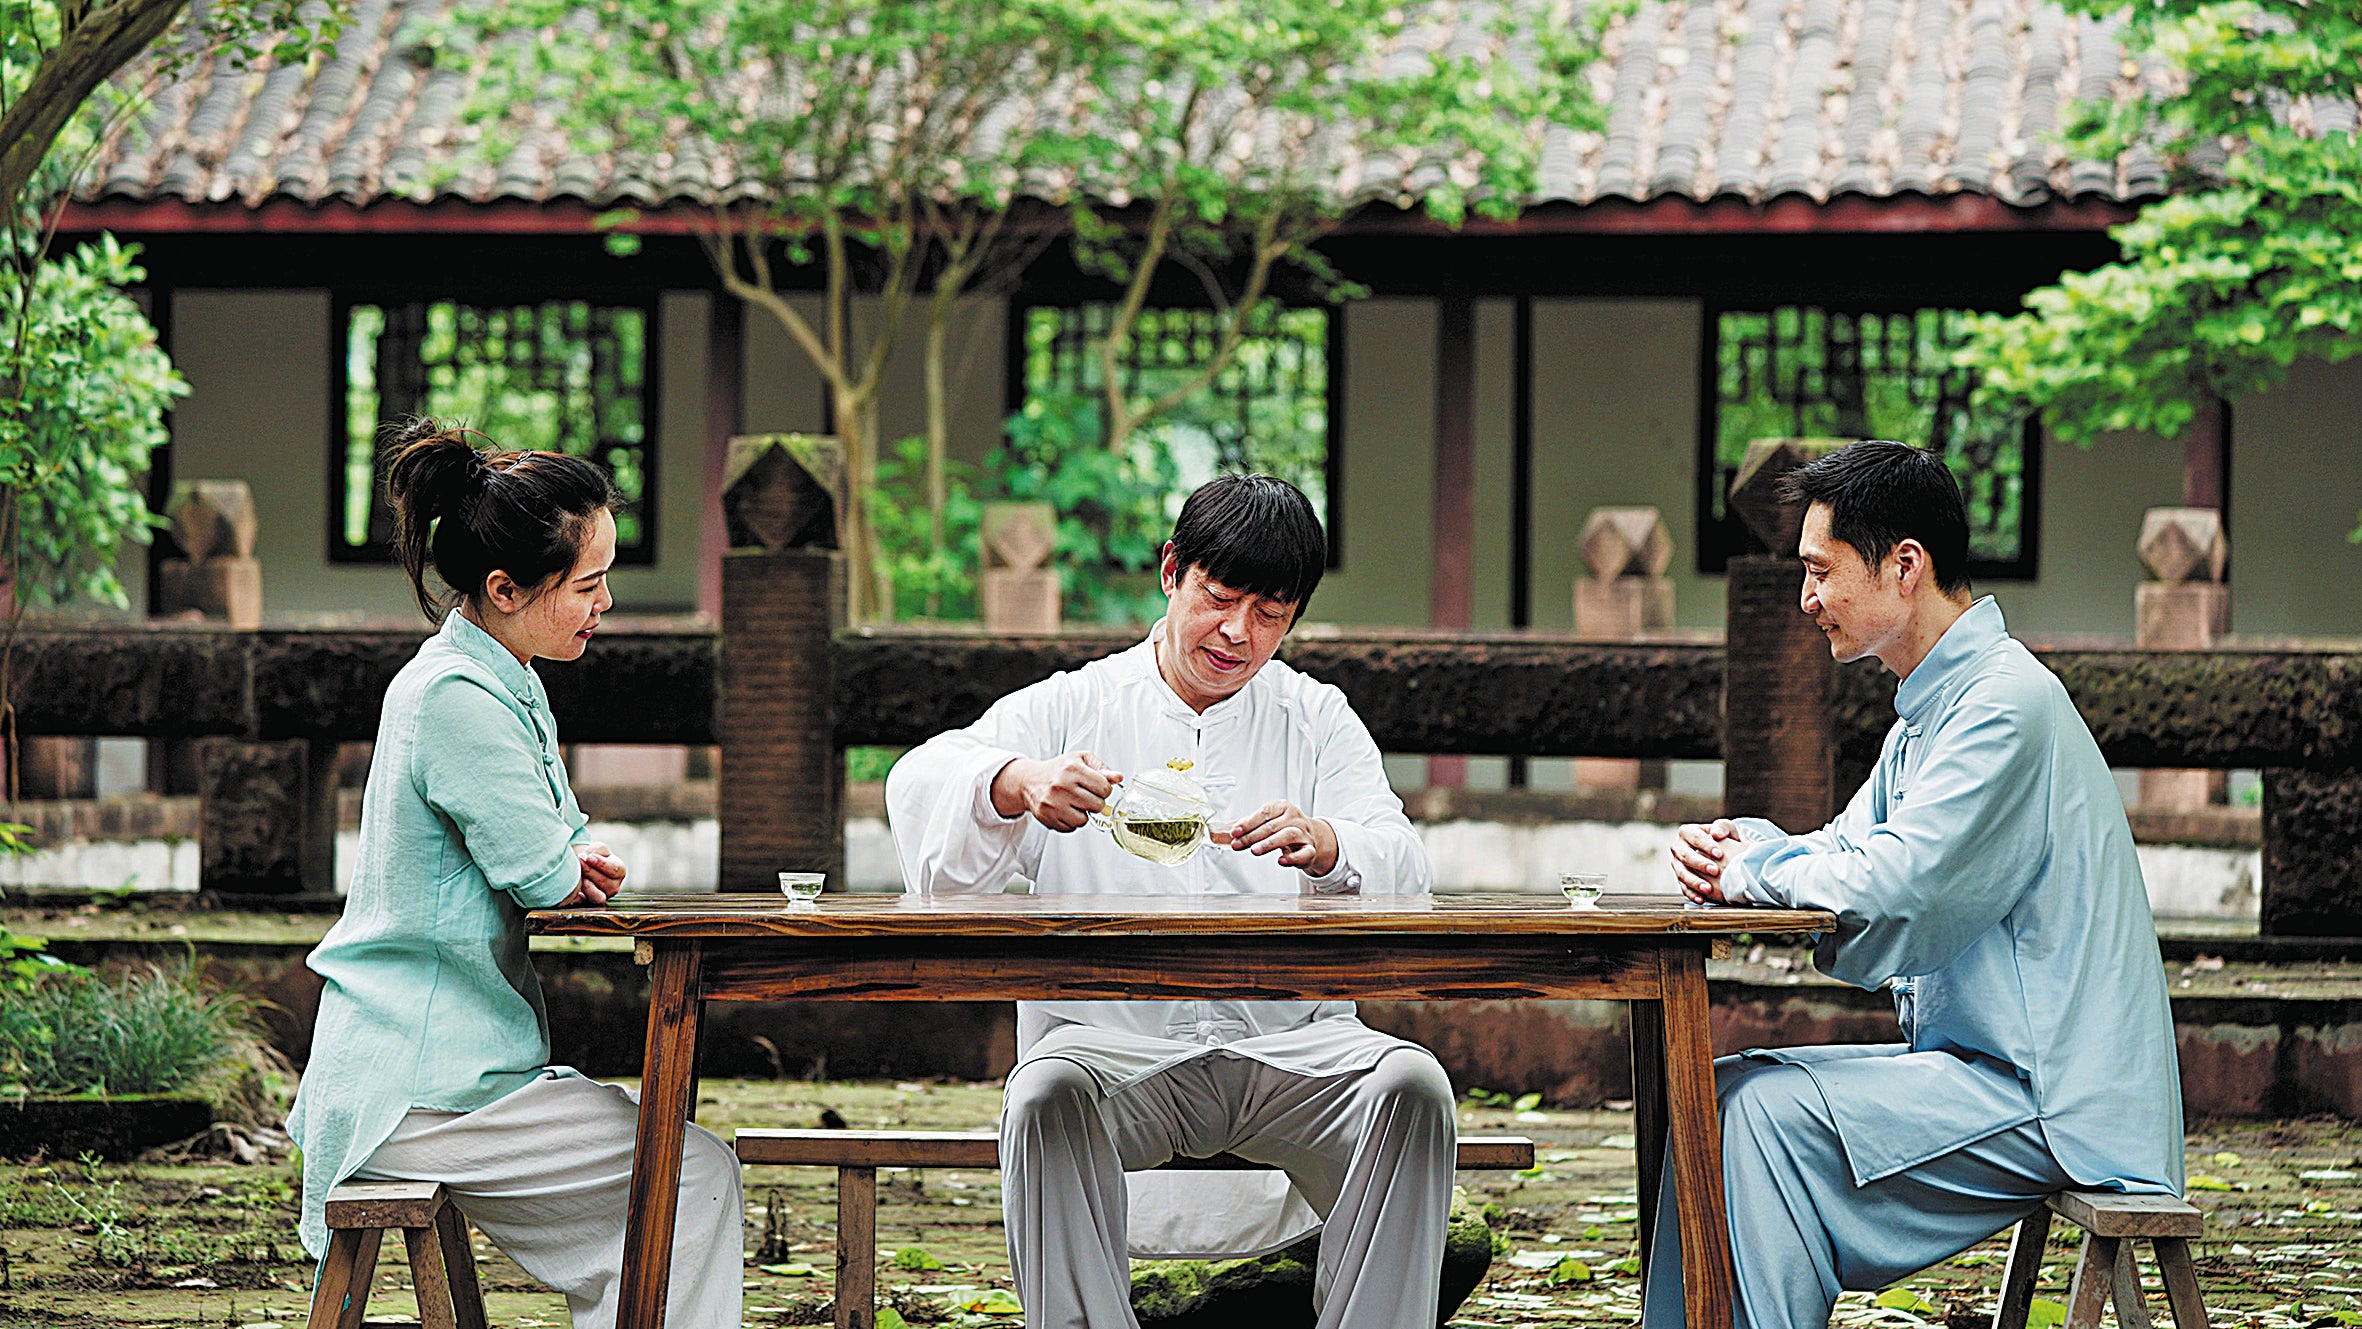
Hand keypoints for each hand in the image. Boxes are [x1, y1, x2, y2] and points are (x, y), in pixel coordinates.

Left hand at [564, 841, 625, 906]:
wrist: (581, 865)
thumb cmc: (592, 855)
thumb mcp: (598, 848)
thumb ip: (596, 850)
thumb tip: (586, 858)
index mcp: (619, 871)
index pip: (615, 869)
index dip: (601, 864)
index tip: (588, 857)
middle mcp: (614, 887)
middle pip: (605, 882)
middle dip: (590, 871)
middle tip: (579, 862)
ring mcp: (602, 897)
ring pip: (598, 897)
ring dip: (587, 885)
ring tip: (579, 875)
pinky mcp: (588, 904)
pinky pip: (584, 904)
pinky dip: (579, 897)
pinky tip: (575, 888)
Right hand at [991, 751, 1122, 831]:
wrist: (1030, 781)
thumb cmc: (1058, 769)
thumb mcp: (1081, 760)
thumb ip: (1102, 769)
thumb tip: (1118, 778)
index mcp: (1073, 768)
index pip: (1104, 787)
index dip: (1104, 789)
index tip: (1097, 787)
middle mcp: (1061, 786)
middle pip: (1097, 805)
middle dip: (1096, 802)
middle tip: (1086, 796)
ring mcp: (1053, 803)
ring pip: (1084, 820)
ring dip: (1083, 814)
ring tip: (1075, 803)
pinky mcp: (1048, 817)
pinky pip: (1071, 828)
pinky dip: (1071, 821)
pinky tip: (1065, 810)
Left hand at [1223, 800, 1338, 874]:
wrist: (1310, 836)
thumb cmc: (1284, 827)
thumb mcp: (1266, 822)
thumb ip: (1244, 826)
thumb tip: (1220, 831)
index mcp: (1282, 807)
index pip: (1264, 813)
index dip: (1248, 823)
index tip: (1234, 831)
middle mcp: (1294, 818)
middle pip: (1272, 826)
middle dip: (1252, 836)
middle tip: (1238, 844)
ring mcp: (1304, 833)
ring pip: (1288, 835)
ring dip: (1270, 843)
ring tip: (1255, 850)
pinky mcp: (1310, 849)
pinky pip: (1304, 852)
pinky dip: (1293, 857)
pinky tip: (1281, 861)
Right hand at [1669, 819, 1739, 903]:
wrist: (1719, 853)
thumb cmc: (1723, 839)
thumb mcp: (1726, 829)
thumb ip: (1723, 827)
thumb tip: (1716, 834)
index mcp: (1687, 832)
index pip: (1695, 837)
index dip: (1706, 845)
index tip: (1720, 854)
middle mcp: (1678, 848)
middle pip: (1685, 856)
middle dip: (1700, 864)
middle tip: (1715, 871)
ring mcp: (1677, 864)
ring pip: (1682, 873)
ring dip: (1694, 882)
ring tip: (1708, 889)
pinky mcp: (1680, 879)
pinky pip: (1683, 888)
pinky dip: (1692, 894)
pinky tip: (1702, 899)